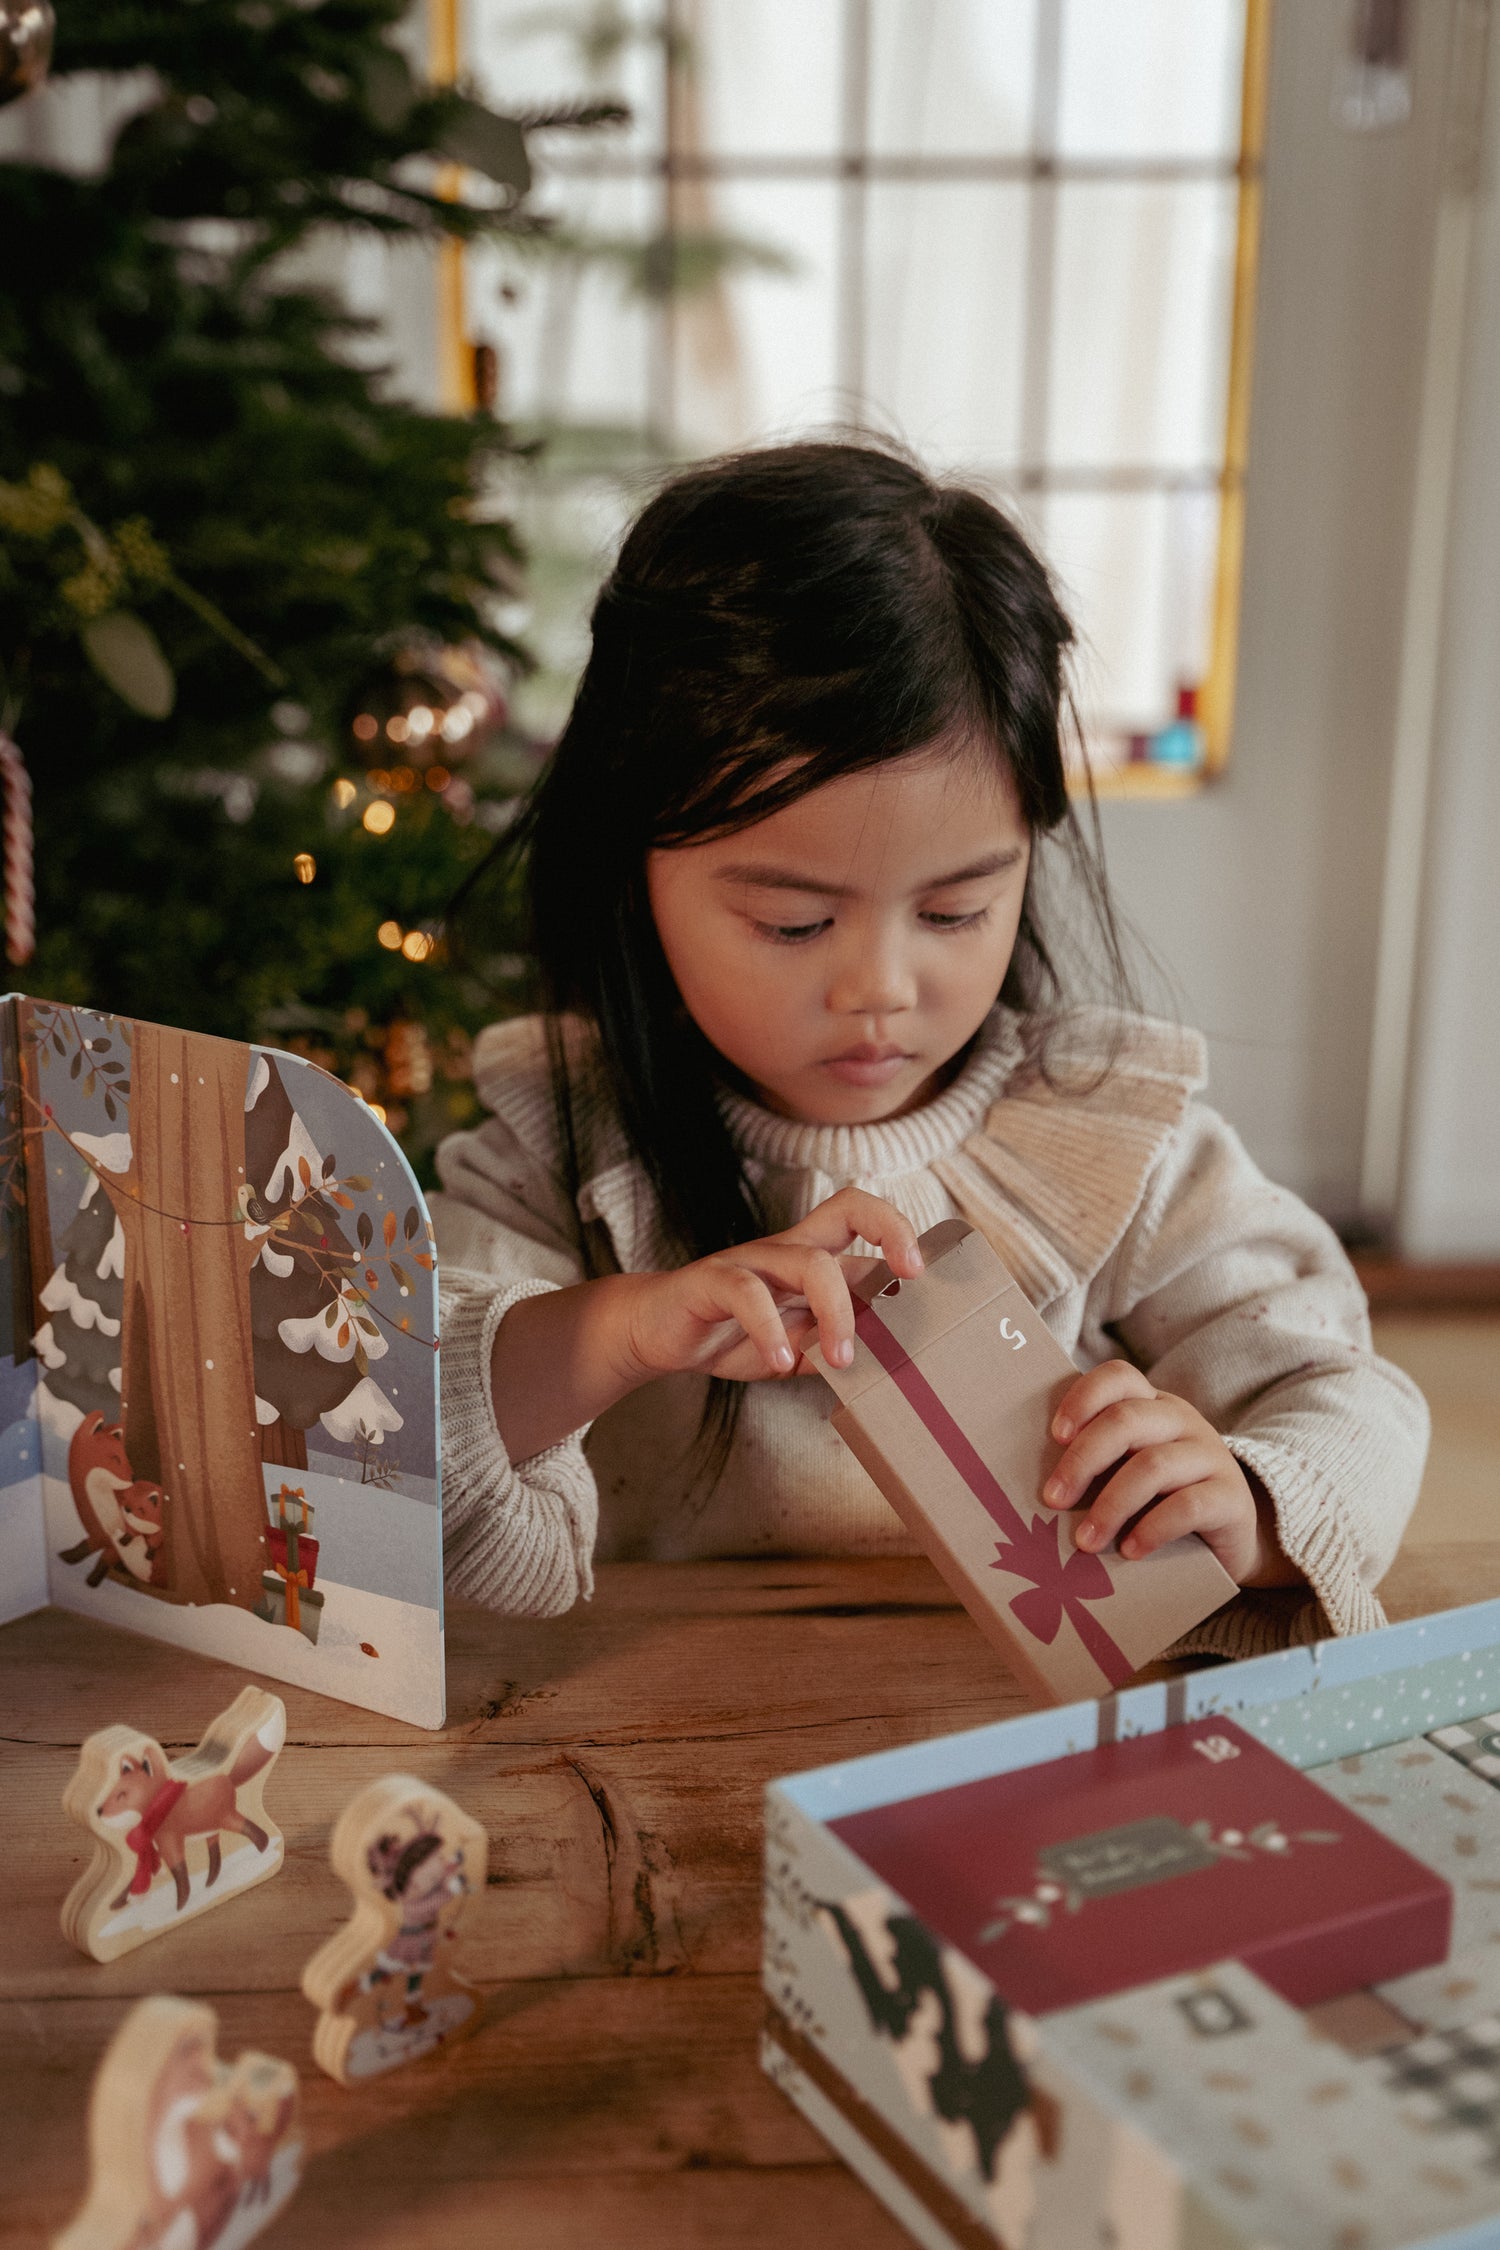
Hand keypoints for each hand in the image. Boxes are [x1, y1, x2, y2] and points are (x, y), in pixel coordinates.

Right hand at [616, 1187, 923, 1386]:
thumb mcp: (797, 1346)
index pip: (867, 1225)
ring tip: (841, 1359)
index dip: (905, 1238)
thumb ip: (837, 1347)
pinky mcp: (711, 1280)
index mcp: (813, 1256)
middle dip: (891, 1229)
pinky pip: (747, 1293)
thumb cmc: (731, 1334)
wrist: (655, 1334)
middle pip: (849, 1206)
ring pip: (809, 1262)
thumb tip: (890, 1365)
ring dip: (836, 1314)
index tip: (928, 1277)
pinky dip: (771, 1330)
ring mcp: (750, 1260)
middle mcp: (788, 1248)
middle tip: (910, 1278)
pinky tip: (780, 1361)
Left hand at [1040, 1360, 1300, 1588]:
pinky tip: (1130, 1551)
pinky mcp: (1230, 1498)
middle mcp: (1182, 1422)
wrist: (1231, 1540)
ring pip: (1153, 1466)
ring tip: (1086, 1542)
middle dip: (1082, 1460)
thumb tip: (1032, 1485)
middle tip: (1053, 1500)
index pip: (1118, 1377)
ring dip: (1110, 1505)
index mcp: (1152, 1406)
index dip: (1083, 1398)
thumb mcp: (1128, 1473)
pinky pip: (1188, 1506)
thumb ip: (1096, 1465)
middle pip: (1127, 1421)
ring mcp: (1210, 1456)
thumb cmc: (1161, 1503)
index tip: (1055, 1436)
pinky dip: (1151, 1529)